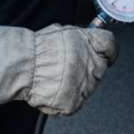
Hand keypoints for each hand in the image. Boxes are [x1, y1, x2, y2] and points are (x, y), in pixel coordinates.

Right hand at [0, 24, 118, 116]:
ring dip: (75, 83)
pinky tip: (53, 88)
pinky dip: (65, 97)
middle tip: (67, 66)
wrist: (22, 67)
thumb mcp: (62, 31)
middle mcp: (92, 64)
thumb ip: (82, 36)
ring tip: (56, 77)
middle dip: (87, 67)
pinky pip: (75, 101)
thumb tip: (91, 35)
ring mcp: (85, 86)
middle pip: (100, 68)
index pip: (111, 46)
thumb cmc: (37, 49)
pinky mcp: (75, 102)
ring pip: (87, 86)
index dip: (106, 50)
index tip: (103, 53)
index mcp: (90, 44)